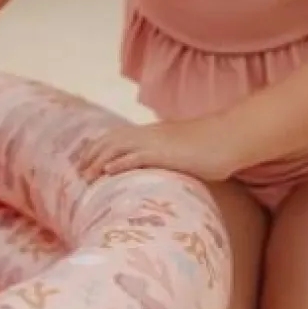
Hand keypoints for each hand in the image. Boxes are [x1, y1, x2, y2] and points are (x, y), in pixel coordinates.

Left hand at [77, 118, 231, 182]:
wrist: (230, 138)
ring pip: (118, 147)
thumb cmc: (212, 146)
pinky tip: (108, 171)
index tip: (86, 160)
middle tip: (78, 170)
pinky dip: (121, 163)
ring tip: (85, 174)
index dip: (100, 147)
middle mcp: (149, 135)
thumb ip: (169, 158)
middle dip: (92, 154)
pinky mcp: (166, 154)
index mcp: (152, 133)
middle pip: (111, 140)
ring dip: (99, 160)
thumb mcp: (183, 152)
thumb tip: (163, 170)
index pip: (117, 137)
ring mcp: (156, 143)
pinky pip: (138, 157)